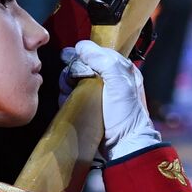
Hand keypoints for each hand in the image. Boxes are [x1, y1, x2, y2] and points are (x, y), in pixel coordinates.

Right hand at [60, 40, 160, 160]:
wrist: (124, 145)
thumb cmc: (126, 114)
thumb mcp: (120, 83)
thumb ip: (103, 61)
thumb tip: (81, 46)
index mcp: (121, 69)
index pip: (97, 52)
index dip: (84, 54)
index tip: (73, 59)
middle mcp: (109, 79)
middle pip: (82, 65)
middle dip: (73, 71)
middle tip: (73, 81)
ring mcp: (96, 93)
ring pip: (73, 79)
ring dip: (67, 84)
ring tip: (69, 92)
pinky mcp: (87, 106)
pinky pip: (70, 95)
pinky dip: (65, 96)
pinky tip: (67, 100)